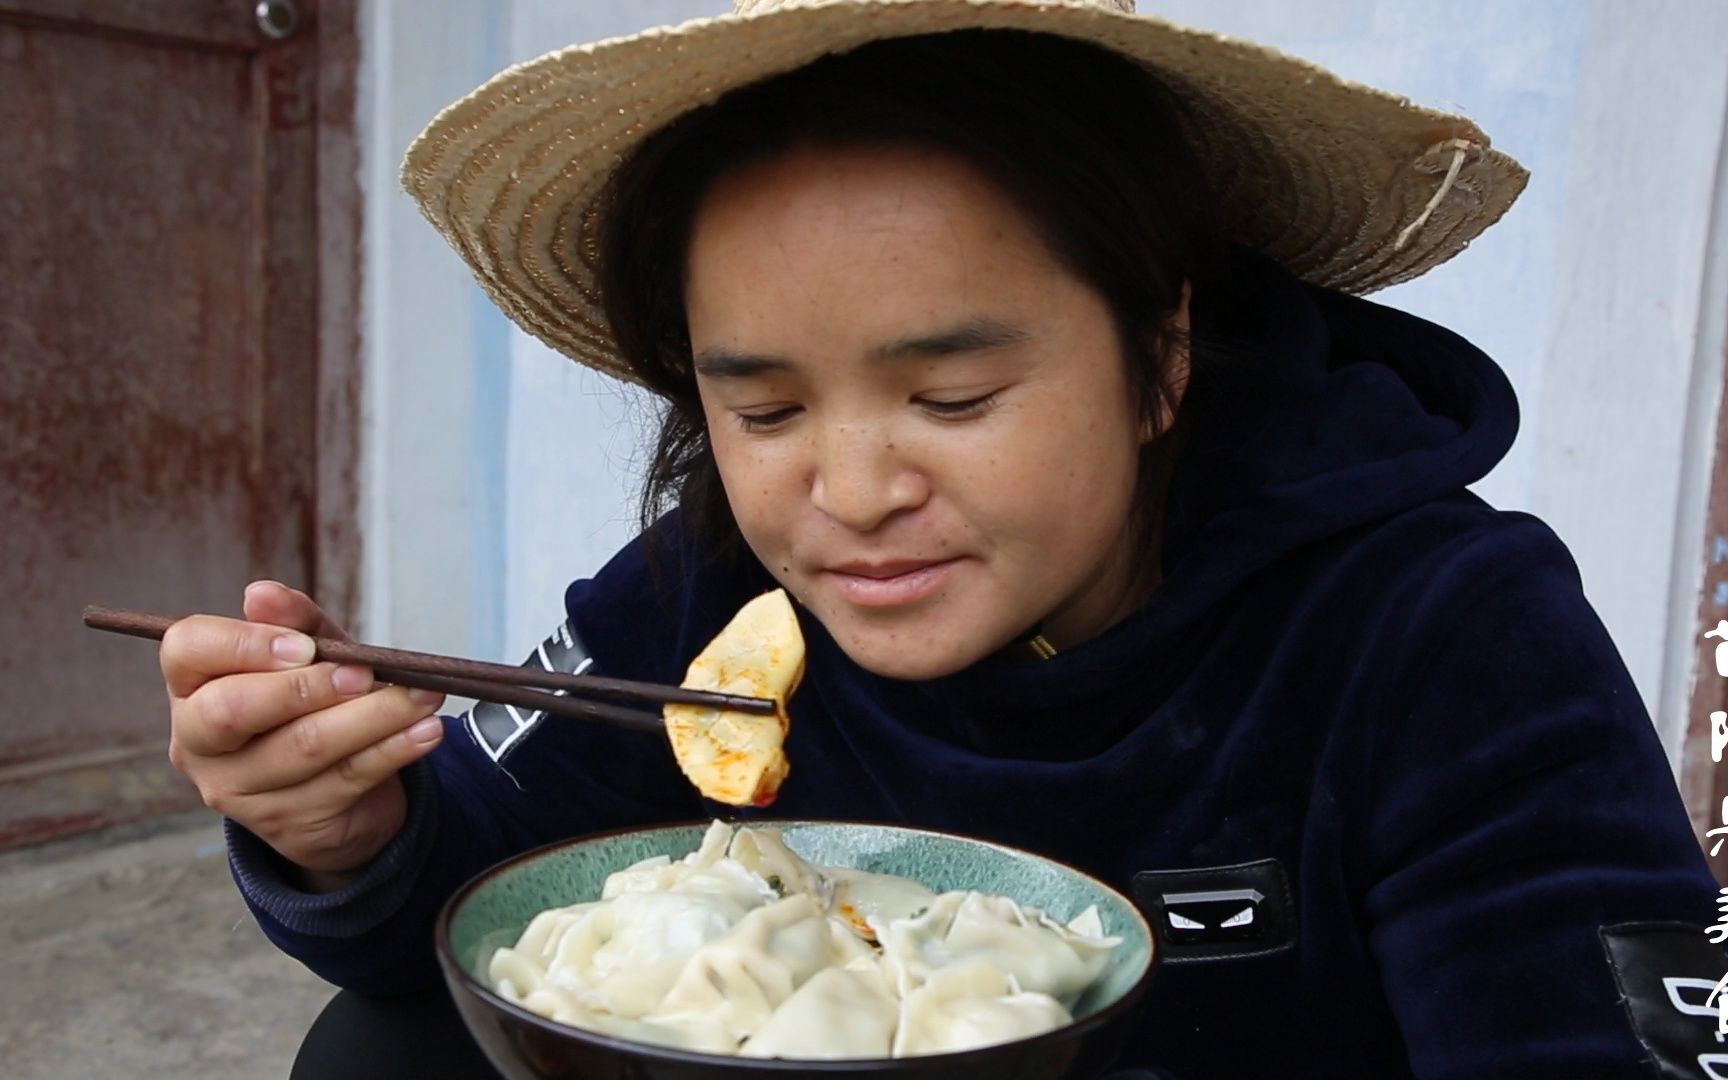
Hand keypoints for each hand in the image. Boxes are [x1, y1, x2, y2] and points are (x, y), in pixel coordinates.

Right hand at [163, 581, 445, 890]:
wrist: (337, 792)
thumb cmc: (313, 703)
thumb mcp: (309, 655)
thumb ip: (294, 621)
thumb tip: (262, 594)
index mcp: (192, 685)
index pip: (188, 650)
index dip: (244, 644)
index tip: (303, 645)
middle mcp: (197, 742)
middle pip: (233, 709)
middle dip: (307, 687)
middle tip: (364, 673)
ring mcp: (238, 790)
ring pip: (303, 748)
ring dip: (374, 716)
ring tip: (423, 696)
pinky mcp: (286, 824)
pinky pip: (346, 780)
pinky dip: (394, 749)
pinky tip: (426, 730)